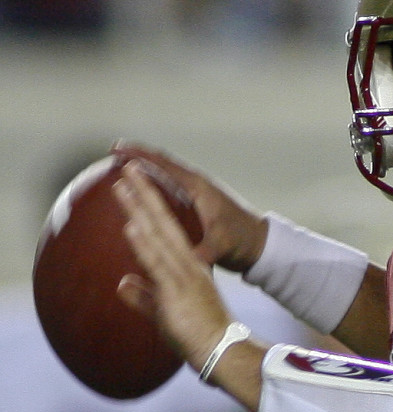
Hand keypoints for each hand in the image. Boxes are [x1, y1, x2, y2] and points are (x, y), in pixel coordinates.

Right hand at [112, 141, 268, 273]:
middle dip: (138, 156)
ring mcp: (197, 195)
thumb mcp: (221, 246)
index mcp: (198, 188)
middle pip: (162, 164)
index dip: (139, 155)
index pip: (164, 164)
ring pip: (166, 176)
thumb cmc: (242, 241)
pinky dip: (155, 187)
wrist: (260, 245)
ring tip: (123, 168)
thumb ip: (204, 252)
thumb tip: (187, 261)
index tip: (117, 149)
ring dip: (146, 170)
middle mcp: (196, 186)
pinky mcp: (198, 207)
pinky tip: (143, 195)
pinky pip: (171, 191)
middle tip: (113, 152)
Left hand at [114, 160, 232, 371]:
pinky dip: (145, 243)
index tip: (135, 187)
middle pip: (162, 222)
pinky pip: (158, 262)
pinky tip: (132, 225)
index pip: (166, 230)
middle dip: (145, 193)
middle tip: (129, 168)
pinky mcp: (178, 289)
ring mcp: (184, 274)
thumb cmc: (200, 336)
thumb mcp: (165, 312)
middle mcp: (188, 265)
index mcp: (188, 268)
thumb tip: (123, 284)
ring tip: (123, 184)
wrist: (223, 351)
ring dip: (139, 208)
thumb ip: (144, 296)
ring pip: (158, 234)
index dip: (150, 207)